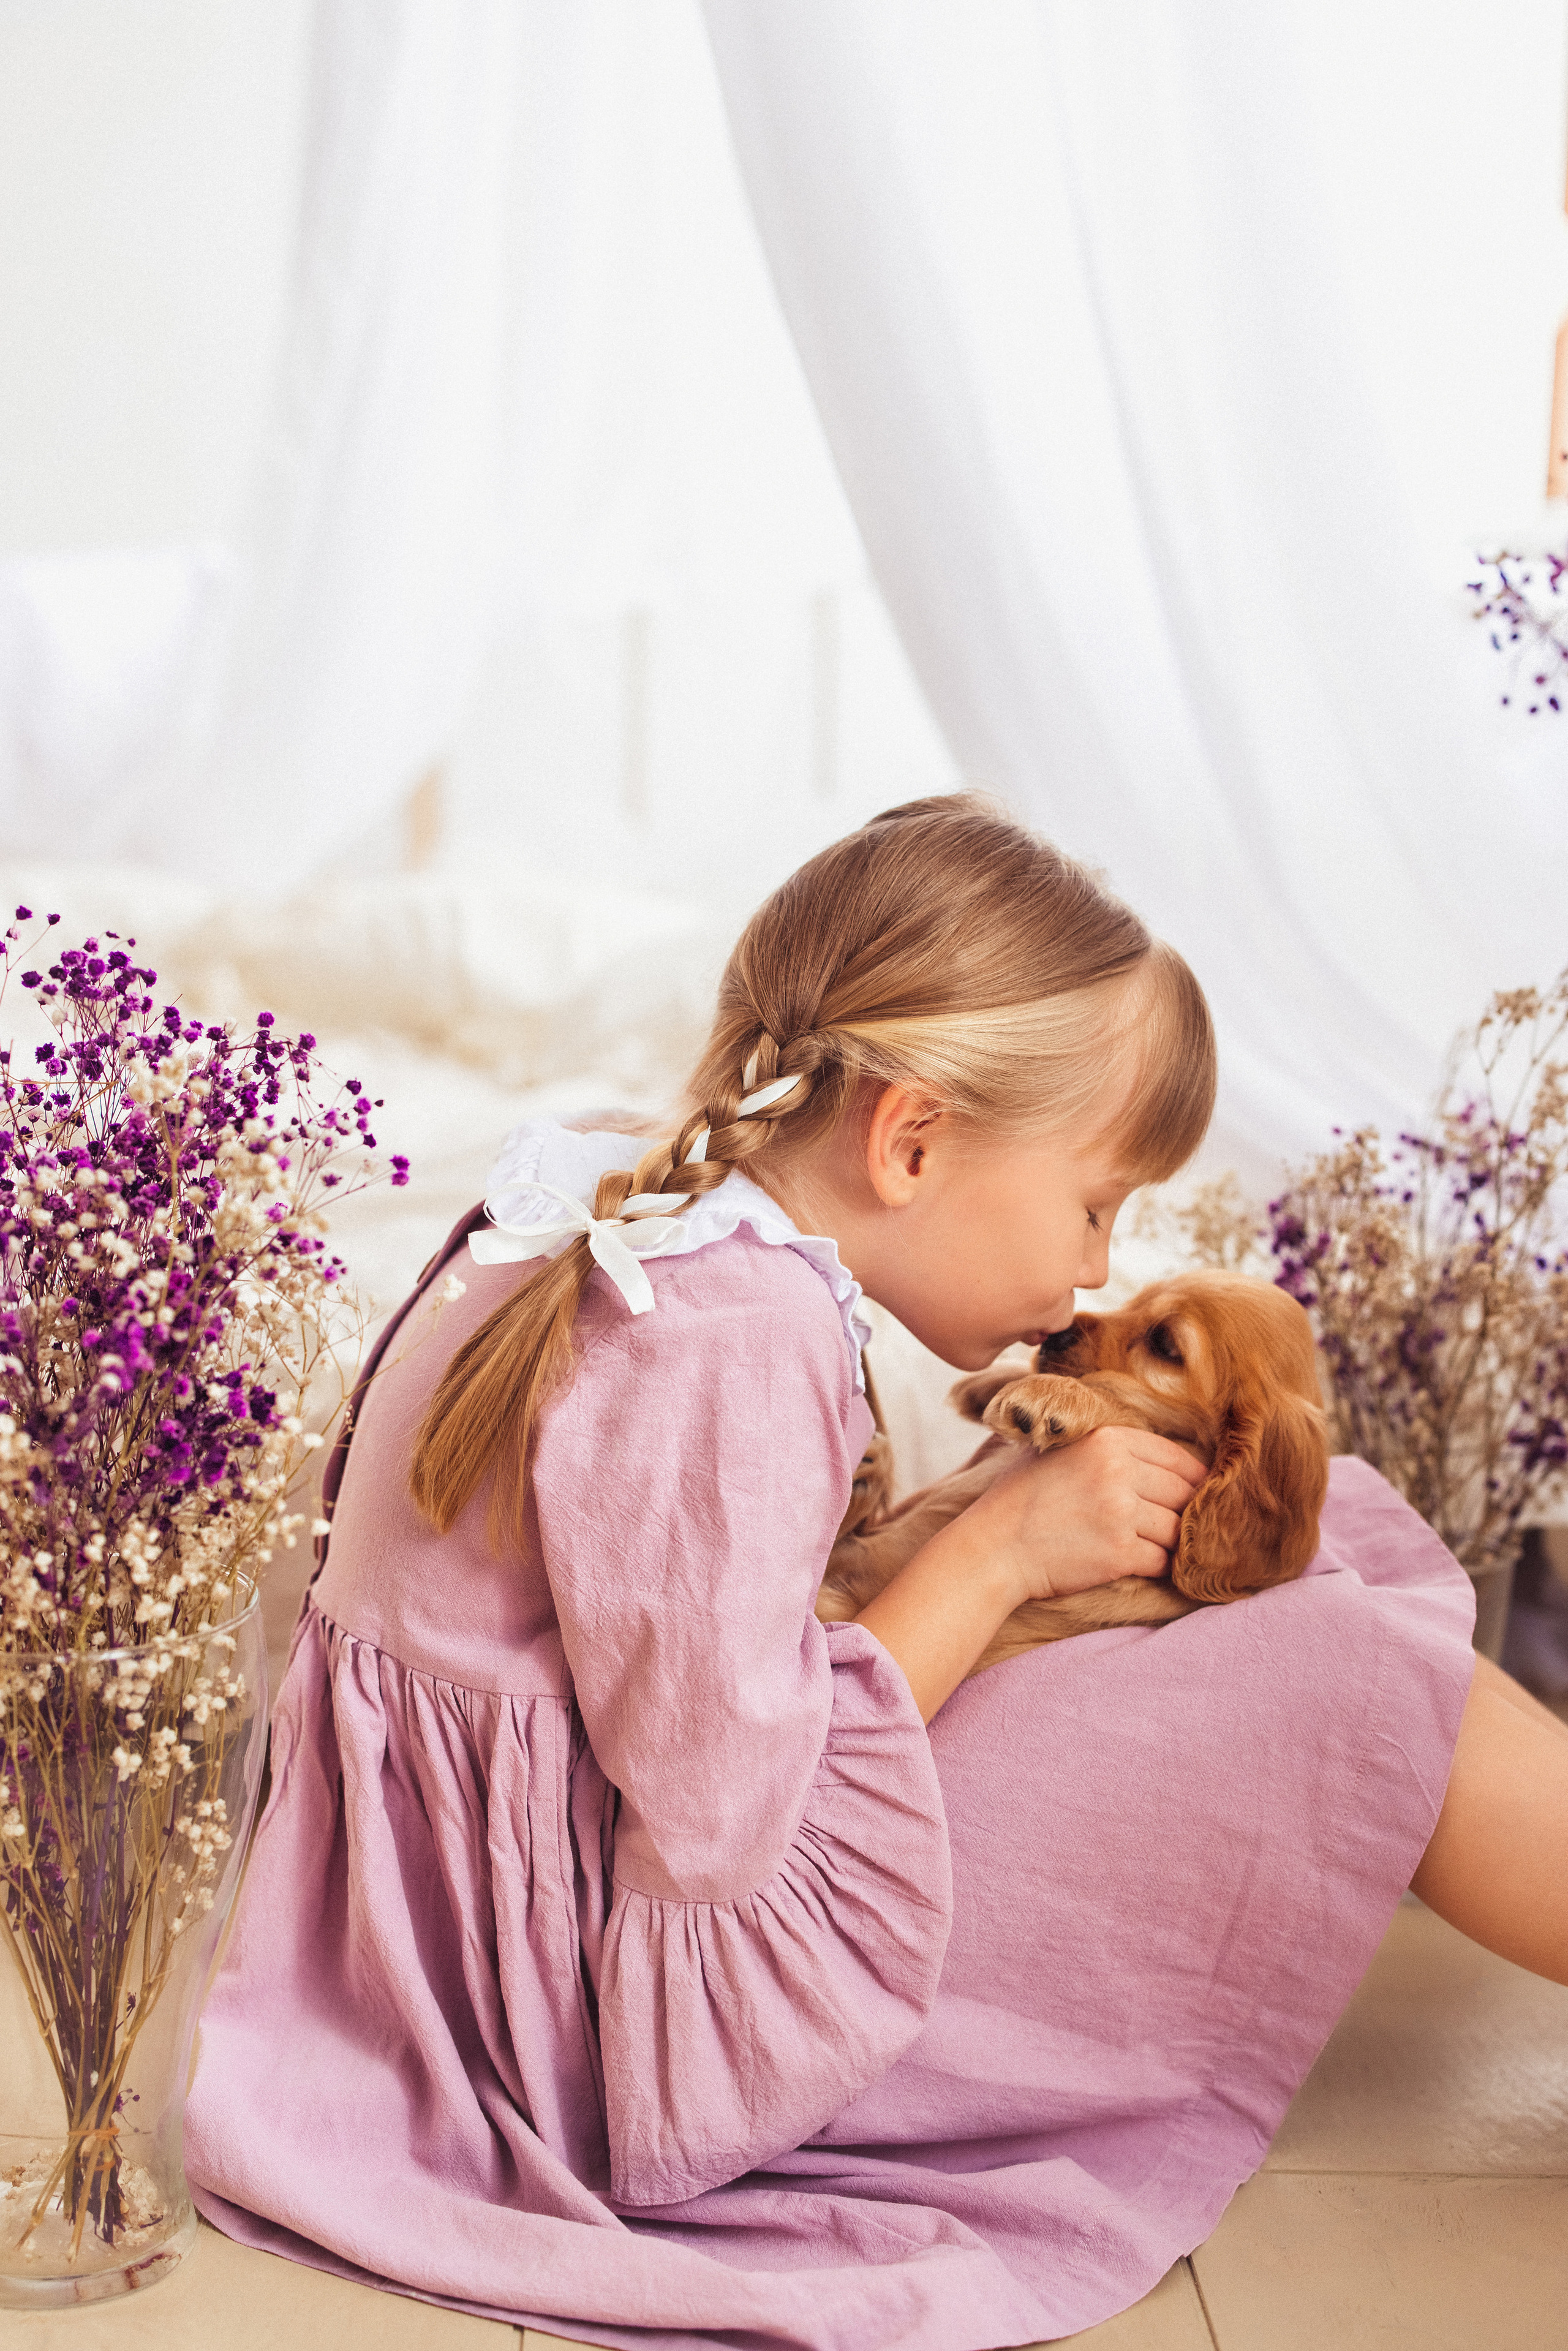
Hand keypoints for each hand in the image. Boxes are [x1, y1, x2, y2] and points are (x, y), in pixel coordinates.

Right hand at [974, 1425, 1204, 1605]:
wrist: (994, 1548)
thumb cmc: (1019, 1498)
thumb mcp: (1056, 1449)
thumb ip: (1101, 1444)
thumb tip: (1144, 1451)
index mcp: (1107, 1440)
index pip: (1176, 1457)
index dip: (1191, 1477)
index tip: (1196, 1490)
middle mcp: (1118, 1471)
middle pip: (1182, 1493)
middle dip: (1183, 1510)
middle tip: (1179, 1522)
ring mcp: (1120, 1513)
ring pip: (1176, 1528)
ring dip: (1169, 1540)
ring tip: (1155, 1544)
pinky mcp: (1119, 1554)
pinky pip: (1162, 1560)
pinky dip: (1157, 1565)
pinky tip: (1140, 1563)